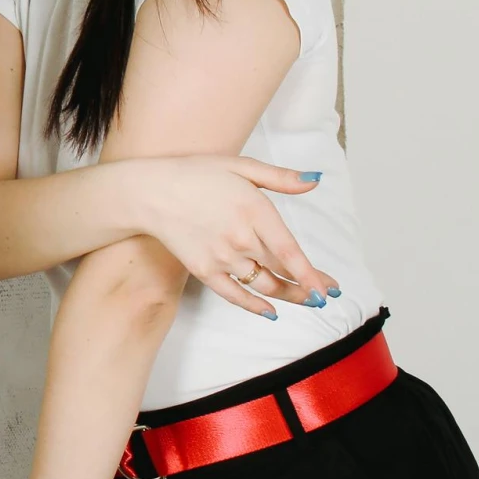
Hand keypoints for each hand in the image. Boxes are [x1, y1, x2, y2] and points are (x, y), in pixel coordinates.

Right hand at [124, 156, 339, 314]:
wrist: (148, 192)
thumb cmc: (195, 174)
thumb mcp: (240, 165)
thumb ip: (280, 177)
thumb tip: (315, 179)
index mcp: (255, 211)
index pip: (290, 253)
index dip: (312, 276)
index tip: (329, 290)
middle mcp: (241, 239)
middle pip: (281, 272)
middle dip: (307, 287)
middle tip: (324, 294)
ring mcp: (221, 258)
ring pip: (263, 285)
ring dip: (288, 296)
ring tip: (305, 301)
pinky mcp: (203, 270)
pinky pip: (234, 295)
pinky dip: (255, 306)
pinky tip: (270, 312)